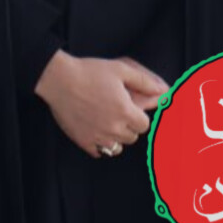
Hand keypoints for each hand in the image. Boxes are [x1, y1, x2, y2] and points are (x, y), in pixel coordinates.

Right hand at [34, 52, 167, 158]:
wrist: (59, 79)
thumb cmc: (89, 72)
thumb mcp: (120, 70)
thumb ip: (144, 82)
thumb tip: (163, 91)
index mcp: (125, 112)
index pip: (144, 125)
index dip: (138, 116)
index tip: (130, 109)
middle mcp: (114, 128)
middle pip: (132, 137)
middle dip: (128, 126)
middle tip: (117, 113)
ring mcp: (98, 136)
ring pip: (117, 147)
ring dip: (115, 137)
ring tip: (107, 122)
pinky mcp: (83, 141)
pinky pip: (99, 152)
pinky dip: (99, 144)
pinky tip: (95, 130)